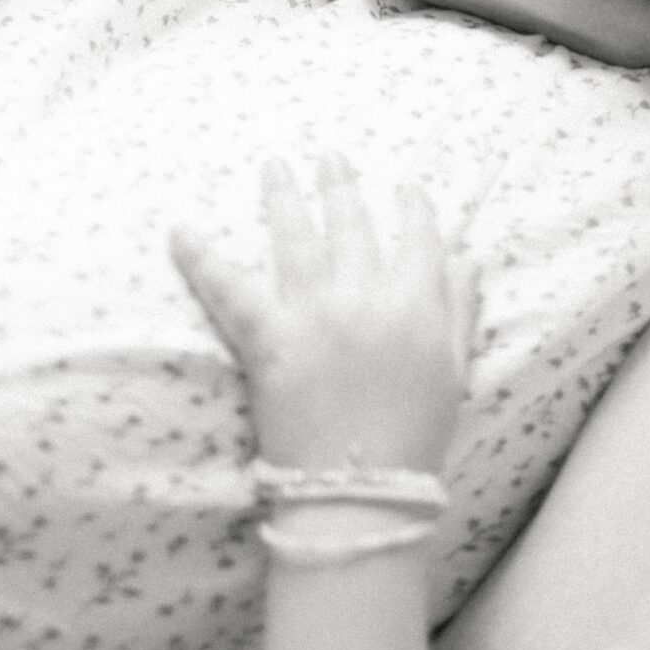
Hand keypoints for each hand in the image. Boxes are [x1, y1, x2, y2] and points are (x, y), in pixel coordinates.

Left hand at [171, 154, 476, 472]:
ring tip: (274, 167)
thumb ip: (461, 309)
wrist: (360, 495)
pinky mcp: (269, 339)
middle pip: (352, 222)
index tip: (404, 187)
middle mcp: (366, 295)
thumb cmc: (415, 439)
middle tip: (328, 155)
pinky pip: (230, 289)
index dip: (411, 207)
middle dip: (339, 183)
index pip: (419, 236)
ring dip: (283, 195)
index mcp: (418, 303)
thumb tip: (468, 256)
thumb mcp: (455, 371)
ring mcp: (315, 313)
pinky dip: (202, 258)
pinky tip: (181, 230)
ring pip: (296, 235)